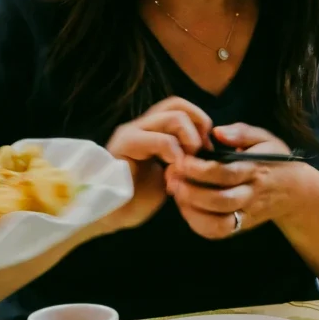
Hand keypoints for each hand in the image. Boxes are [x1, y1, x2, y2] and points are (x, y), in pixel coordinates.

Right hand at [103, 96, 212, 230]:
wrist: (111, 214)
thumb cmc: (139, 196)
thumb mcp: (170, 173)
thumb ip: (184, 157)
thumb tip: (207, 151)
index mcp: (151, 129)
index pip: (180, 106)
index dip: (200, 122)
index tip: (206, 151)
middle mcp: (141, 125)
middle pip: (178, 105)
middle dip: (198, 128)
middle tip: (199, 156)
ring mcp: (132, 132)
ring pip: (174, 118)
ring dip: (190, 142)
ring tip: (185, 166)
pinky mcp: (125, 145)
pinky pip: (161, 140)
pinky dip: (176, 156)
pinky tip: (174, 174)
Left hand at [164, 123, 316, 240]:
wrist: (295, 190)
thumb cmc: (273, 159)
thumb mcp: (263, 138)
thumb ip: (241, 132)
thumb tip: (217, 132)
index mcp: (255, 170)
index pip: (226, 173)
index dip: (201, 169)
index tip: (182, 160)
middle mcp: (252, 195)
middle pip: (221, 200)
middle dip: (192, 191)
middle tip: (172, 177)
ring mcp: (247, 214)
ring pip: (219, 222)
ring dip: (193, 210)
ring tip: (176, 192)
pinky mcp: (242, 226)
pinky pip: (219, 232)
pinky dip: (199, 224)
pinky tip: (186, 208)